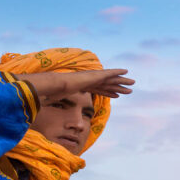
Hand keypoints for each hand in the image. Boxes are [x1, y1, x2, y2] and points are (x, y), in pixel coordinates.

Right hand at [14, 69, 134, 102]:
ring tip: (133, 83)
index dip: (108, 92)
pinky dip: (118, 72)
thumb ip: (57, 102)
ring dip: (122, 81)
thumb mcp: (60, 100)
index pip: (99, 89)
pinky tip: (126, 71)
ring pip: (112, 79)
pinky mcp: (96, 74)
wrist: (58, 85)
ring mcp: (93, 76)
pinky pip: (110, 72)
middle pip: (108, 84)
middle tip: (130, 89)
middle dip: (119, 86)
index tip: (117, 95)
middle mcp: (91, 80)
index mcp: (85, 85)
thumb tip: (47, 108)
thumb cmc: (57, 93)